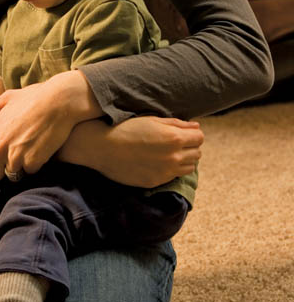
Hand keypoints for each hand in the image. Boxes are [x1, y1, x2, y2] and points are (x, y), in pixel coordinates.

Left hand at [0, 72, 92, 180]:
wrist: (59, 101)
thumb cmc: (34, 97)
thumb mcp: (7, 98)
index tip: (3, 158)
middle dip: (4, 170)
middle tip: (17, 159)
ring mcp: (15, 155)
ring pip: (14, 174)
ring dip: (22, 165)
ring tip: (32, 149)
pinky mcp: (33, 160)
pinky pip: (31, 171)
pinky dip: (37, 163)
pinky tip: (42, 149)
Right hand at [59, 116, 203, 187]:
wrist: (102, 147)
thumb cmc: (126, 128)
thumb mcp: (152, 120)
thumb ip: (177, 124)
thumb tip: (196, 127)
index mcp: (174, 138)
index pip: (200, 138)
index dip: (193, 134)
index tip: (184, 133)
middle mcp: (173, 157)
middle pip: (197, 154)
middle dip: (190, 147)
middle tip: (175, 142)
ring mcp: (165, 172)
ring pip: (189, 168)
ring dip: (183, 160)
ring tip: (168, 153)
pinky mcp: (155, 182)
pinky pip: (173, 176)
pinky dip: (170, 169)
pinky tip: (156, 161)